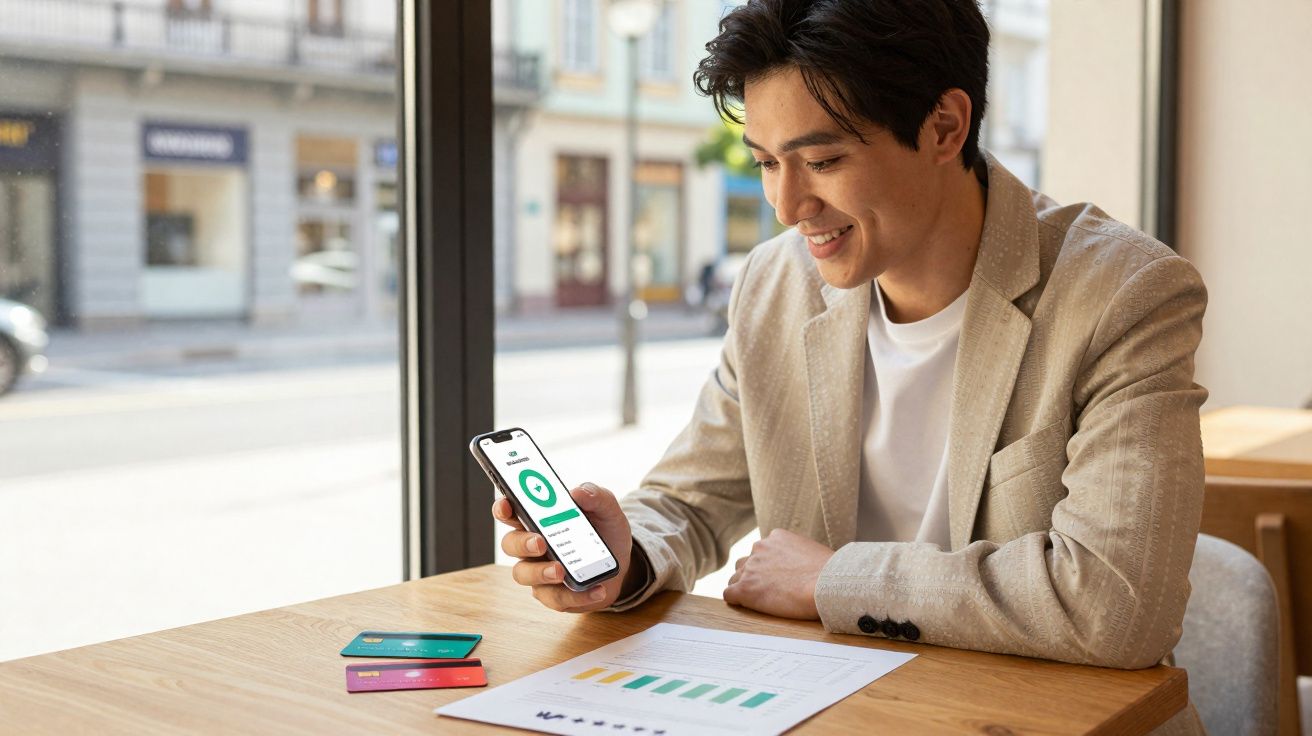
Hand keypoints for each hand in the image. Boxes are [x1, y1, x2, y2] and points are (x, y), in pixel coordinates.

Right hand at [492, 482, 633, 612]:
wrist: (622, 565)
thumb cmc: (606, 532)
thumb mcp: (607, 510)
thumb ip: (596, 496)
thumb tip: (579, 492)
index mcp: (538, 519)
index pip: (511, 511)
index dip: (503, 508)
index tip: (507, 506)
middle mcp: (532, 545)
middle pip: (511, 543)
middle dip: (522, 543)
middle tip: (541, 543)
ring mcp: (539, 571)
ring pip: (524, 574)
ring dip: (540, 573)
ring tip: (561, 571)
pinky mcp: (553, 594)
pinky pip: (554, 598)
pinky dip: (575, 595)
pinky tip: (596, 589)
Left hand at [723, 528, 834, 619]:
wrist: (827, 584)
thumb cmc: (830, 573)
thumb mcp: (812, 552)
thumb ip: (798, 555)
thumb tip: (803, 567)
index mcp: (776, 537)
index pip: (761, 550)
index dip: (767, 567)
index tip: (776, 578)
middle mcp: (759, 548)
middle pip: (745, 562)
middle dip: (754, 575)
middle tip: (767, 590)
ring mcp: (751, 568)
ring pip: (736, 578)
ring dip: (744, 587)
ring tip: (759, 601)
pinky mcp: (746, 588)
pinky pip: (729, 594)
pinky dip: (736, 600)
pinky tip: (747, 607)